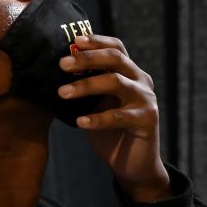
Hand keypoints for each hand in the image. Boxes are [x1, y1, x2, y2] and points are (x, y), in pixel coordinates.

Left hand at [58, 36, 170, 202]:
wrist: (135, 166)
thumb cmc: (112, 133)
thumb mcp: (98, 105)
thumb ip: (87, 87)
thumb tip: (58, 71)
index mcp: (130, 73)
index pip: (116, 48)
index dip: (97, 41)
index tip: (74, 41)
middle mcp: (141, 81)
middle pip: (116, 58)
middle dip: (87, 58)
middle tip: (62, 64)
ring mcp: (146, 99)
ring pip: (116, 82)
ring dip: (86, 86)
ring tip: (62, 93)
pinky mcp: (148, 120)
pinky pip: (119, 116)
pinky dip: (97, 119)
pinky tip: (79, 122)